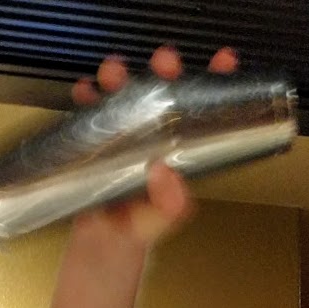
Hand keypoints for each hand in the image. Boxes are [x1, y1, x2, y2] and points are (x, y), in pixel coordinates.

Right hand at [69, 44, 238, 249]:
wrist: (102, 246)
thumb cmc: (139, 230)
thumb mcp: (162, 220)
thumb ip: (170, 203)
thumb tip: (163, 171)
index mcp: (181, 148)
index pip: (204, 110)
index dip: (216, 83)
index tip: (224, 61)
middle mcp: (156, 134)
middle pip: (165, 90)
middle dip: (166, 68)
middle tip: (164, 63)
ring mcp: (126, 133)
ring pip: (127, 92)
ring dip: (121, 75)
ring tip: (113, 74)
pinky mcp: (97, 138)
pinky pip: (91, 110)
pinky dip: (86, 96)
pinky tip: (85, 93)